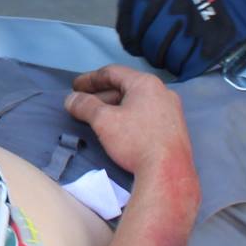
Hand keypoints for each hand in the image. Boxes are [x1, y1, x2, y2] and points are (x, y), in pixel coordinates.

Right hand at [64, 65, 192, 181]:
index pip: (112, 72)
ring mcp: (171, 110)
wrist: (168, 172)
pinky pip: (147, 115)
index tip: (74, 87)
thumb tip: (71, 99)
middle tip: (83, 105)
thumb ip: (85, 106)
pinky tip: (119, 130)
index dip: (90, 79)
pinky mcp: (174, 128)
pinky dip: (129, 117)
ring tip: (97, 118)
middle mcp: (162, 91)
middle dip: (100, 95)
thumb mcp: (104, 121)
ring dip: (114, 107)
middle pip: (125, 87)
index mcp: (145, 83)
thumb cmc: (135, 140)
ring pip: (136, 102)